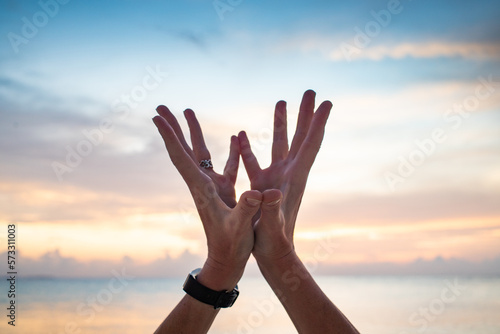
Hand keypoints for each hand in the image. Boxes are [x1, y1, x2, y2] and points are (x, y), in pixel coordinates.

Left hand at [153, 106, 261, 288]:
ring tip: (188, 111)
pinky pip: (225, 165)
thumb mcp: (239, 227)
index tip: (156, 117)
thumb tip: (257, 192)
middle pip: (183, 150)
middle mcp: (202, 184)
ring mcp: (212, 187)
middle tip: (159, 106)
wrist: (228, 261)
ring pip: (200, 153)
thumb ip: (247, 209)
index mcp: (202, 189)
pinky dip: (228, 150)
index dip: (169, 136)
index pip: (181, 158)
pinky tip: (235, 137)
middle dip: (172, 127)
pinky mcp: (224, 192)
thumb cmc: (231, 246)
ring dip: (193, 132)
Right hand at [238, 90, 331, 260]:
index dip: (318, 123)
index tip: (327, 101)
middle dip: (305, 114)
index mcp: (294, 178)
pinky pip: (256, 160)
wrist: (273, 255)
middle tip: (311, 91)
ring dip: (282, 124)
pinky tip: (241, 134)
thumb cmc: (274, 243)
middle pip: (300, 137)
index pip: (310, 145)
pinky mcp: (263, 185)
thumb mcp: (271, 226)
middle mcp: (289, 173)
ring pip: (280, 144)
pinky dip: (250, 147)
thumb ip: (271, 209)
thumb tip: (272, 193)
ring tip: (282, 101)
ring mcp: (276, 178)